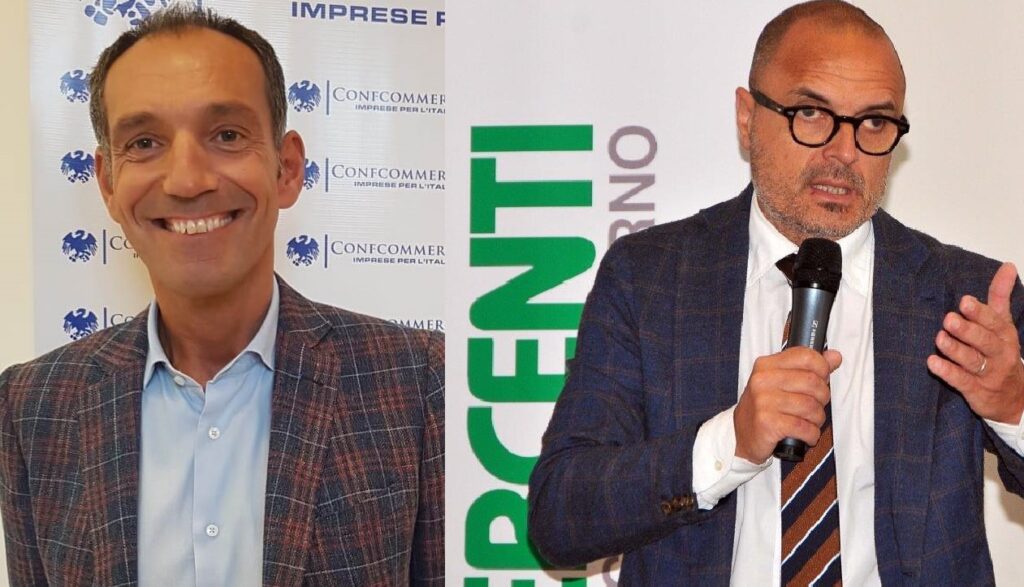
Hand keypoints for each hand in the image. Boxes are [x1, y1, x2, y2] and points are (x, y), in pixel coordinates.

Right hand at [734, 347, 842, 462]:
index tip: (822, 379)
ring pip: (811, 407)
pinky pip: (804, 427)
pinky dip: (811, 434)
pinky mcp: (767, 423)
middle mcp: (763, 380)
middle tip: (815, 406)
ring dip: (817, 419)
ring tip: (809, 422)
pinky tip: (806, 435)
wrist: (741, 435)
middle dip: (822, 398)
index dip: (822, 368)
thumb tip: (834, 357)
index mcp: (766, 365)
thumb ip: (808, 368)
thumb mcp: (782, 381)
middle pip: (813, 382)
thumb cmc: (765, 407)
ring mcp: (763, 402)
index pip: (806, 357)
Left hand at [927, 262, 1023, 424]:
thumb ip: (1000, 296)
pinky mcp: (976, 390)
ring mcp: (988, 373)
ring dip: (955, 349)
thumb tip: (1007, 266)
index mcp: (1004, 334)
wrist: (1015, 397)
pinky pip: (962, 381)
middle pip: (984, 340)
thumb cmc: (1001, 352)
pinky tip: (932, 363)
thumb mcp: (1003, 324)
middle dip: (967, 330)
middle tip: (948, 319)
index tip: (964, 301)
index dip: (979, 312)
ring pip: (972, 360)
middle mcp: (999, 353)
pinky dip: (947, 372)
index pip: (993, 321)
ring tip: (939, 338)